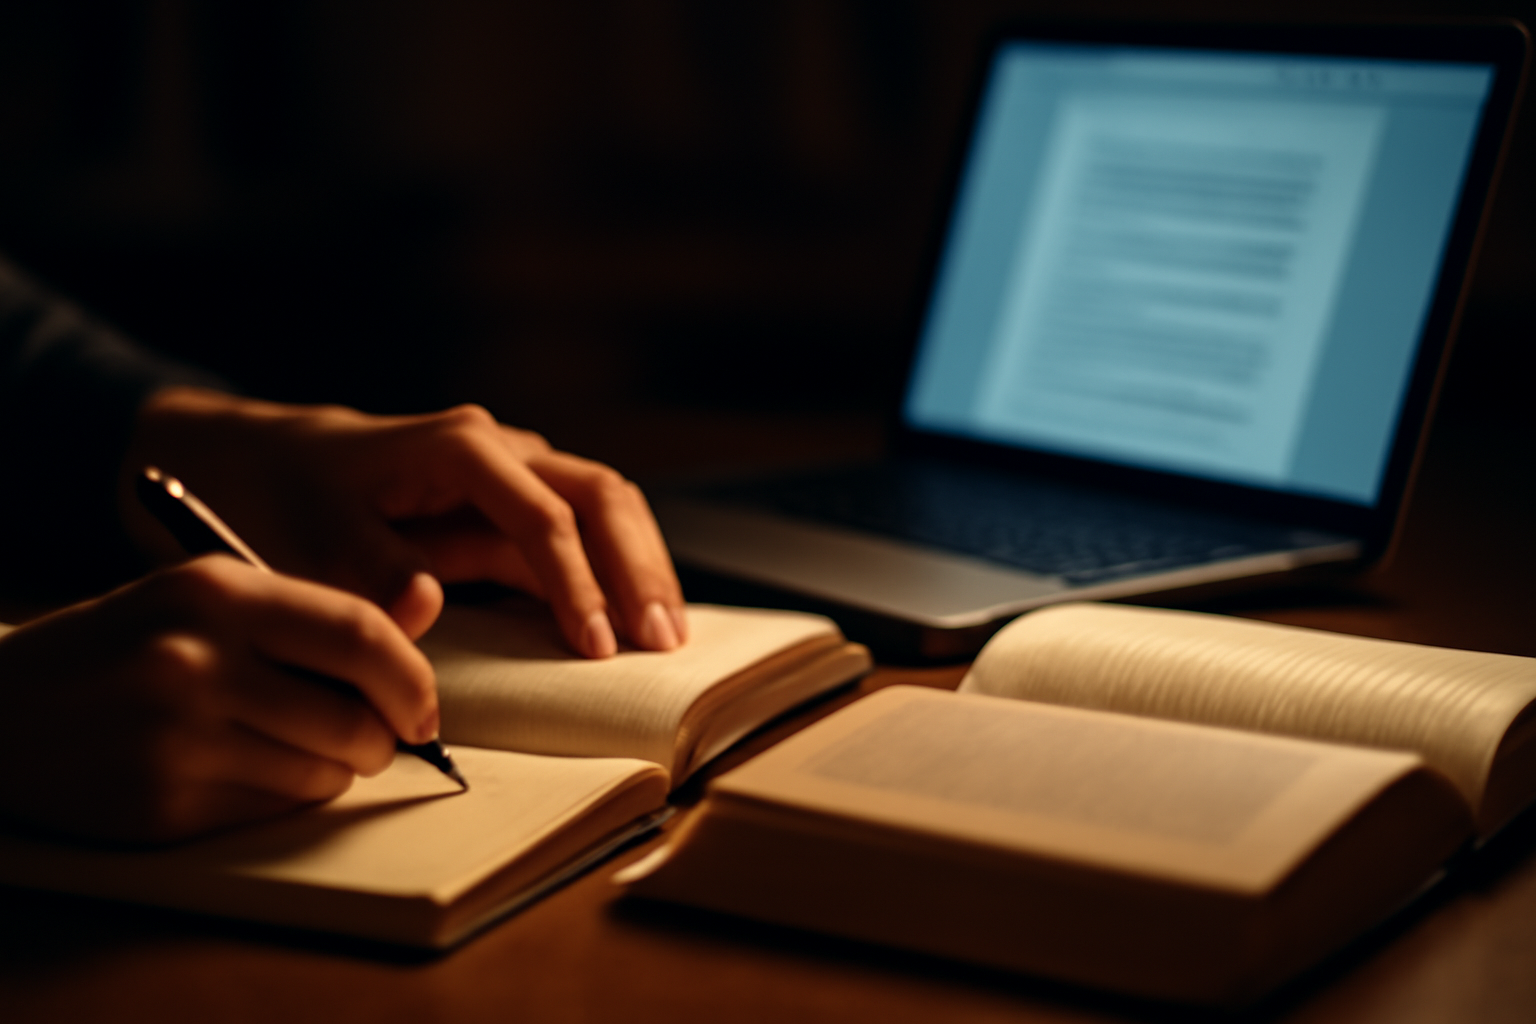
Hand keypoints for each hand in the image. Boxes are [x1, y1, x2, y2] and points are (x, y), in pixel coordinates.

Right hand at [0, 556, 436, 843]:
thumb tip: (425, 620)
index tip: (422, 706)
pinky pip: (274, 811)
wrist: (0, 710)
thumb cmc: (126, 646)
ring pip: (324, 774)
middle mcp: (195, 661)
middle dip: (384, 738)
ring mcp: (174, 738)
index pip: (363, 635)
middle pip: (356, 718)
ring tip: (291, 745)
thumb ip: (319, 611)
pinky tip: (241, 770)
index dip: (413, 679)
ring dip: (333, 769)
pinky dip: (283, 797)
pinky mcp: (161, 807)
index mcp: (217, 593)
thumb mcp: (211, 597)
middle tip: (372, 736)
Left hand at [123, 388, 686, 658]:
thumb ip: (369, 571)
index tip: (596, 648)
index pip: (544, 516)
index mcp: (455, 448)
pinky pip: (579, 534)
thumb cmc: (275, 497)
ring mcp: (510, 475)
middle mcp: (497, 450)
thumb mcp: (304, 540)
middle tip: (660, 641)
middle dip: (637, 569)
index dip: (578, 583)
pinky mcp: (507, 508)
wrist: (248, 463)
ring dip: (640, 567)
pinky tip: (631, 621)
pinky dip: (612, 574)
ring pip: (606, 507)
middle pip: (601, 496)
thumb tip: (428, 604)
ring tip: (664, 636)